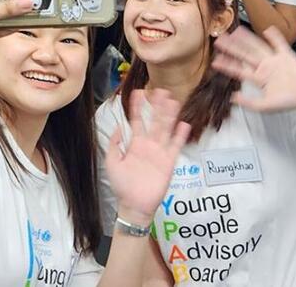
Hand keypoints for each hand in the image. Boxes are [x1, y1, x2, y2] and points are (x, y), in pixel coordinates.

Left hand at [105, 89, 189, 222]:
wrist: (134, 205)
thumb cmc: (122, 185)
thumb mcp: (112, 162)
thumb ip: (114, 145)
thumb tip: (118, 127)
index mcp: (135, 144)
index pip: (136, 120)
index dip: (137, 107)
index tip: (139, 92)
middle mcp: (148, 145)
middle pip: (154, 121)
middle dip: (157, 106)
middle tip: (161, 90)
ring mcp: (159, 152)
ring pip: (165, 130)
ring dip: (169, 116)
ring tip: (173, 100)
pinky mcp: (168, 162)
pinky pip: (175, 146)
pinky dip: (179, 136)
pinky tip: (184, 124)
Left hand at [212, 26, 295, 111]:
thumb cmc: (288, 102)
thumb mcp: (266, 106)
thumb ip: (249, 103)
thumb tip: (232, 98)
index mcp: (258, 78)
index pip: (239, 70)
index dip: (227, 65)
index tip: (215, 60)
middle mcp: (263, 66)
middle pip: (245, 54)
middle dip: (232, 47)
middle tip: (219, 39)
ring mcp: (274, 60)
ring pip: (258, 46)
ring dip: (247, 38)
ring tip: (236, 31)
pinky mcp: (286, 55)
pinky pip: (279, 44)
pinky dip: (274, 37)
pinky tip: (267, 29)